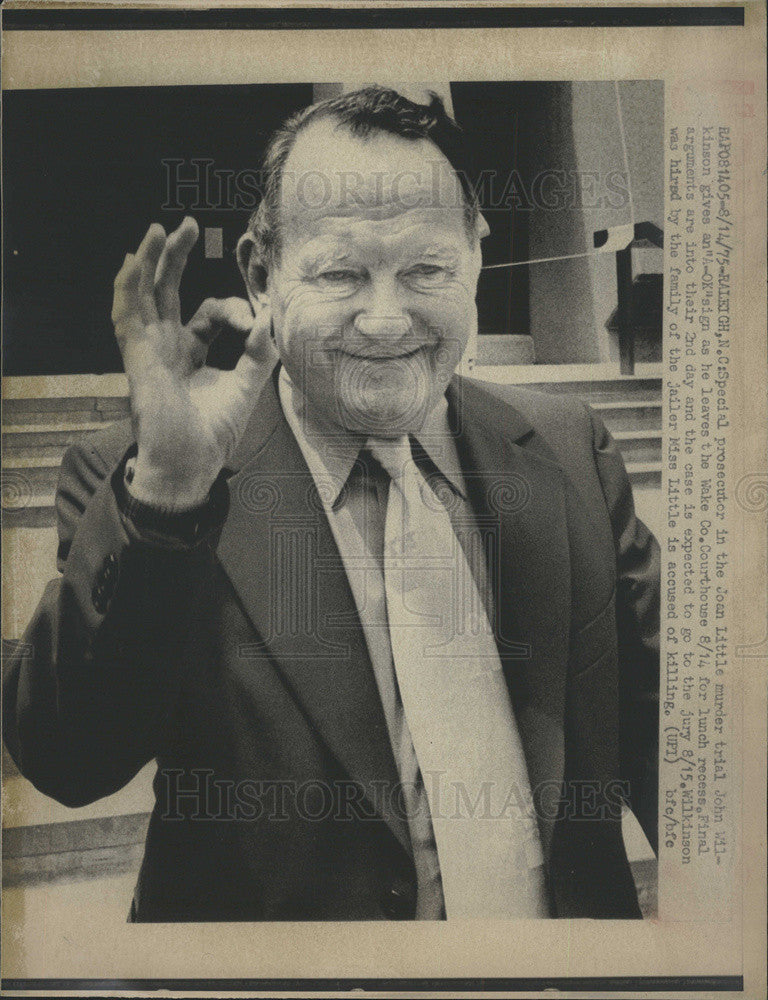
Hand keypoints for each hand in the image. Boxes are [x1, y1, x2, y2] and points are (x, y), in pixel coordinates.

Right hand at [112, 217, 276, 508]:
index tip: (256, 323)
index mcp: (191, 352)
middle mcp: (167, 347)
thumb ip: (260, 353)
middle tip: (187, 225)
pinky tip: (130, 263)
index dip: (235, 310)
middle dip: (175, 257)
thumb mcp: (247, 385)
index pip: (210, 313)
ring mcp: (149, 351)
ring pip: (142, 296)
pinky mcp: (137, 359)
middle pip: (167, 291)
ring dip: (147, 262)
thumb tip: (271, 318)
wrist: (190, 465)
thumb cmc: (213, 433)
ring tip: (156, 230)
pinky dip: (126, 289)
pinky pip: (125, 317)